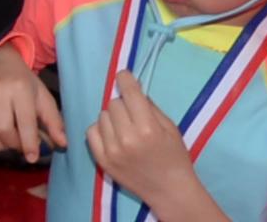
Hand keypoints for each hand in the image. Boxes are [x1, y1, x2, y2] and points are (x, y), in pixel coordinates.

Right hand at [0, 46, 66, 163]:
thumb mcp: (43, 97)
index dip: (29, 145)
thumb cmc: (25, 81)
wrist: (1, 58)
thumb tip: (62, 144)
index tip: (32, 157)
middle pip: (3, 130)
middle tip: (19, 147)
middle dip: (13, 146)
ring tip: (5, 144)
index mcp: (20, 88)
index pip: (25, 123)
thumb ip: (54, 121)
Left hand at [83, 84, 200, 210]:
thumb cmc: (174, 157)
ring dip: (112, 118)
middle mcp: (127, 138)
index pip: (129, 93)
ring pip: (102, 116)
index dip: (126, 80)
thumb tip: (132, 87)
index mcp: (147, 128)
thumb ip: (150, 106)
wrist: (170, 191)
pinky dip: (101, 130)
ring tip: (125, 129)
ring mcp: (112, 150)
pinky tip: (113, 137)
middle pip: (114, 103)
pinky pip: (91, 131)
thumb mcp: (170, 128)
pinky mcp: (102, 160)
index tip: (124, 76)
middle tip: (133, 116)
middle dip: (124, 105)